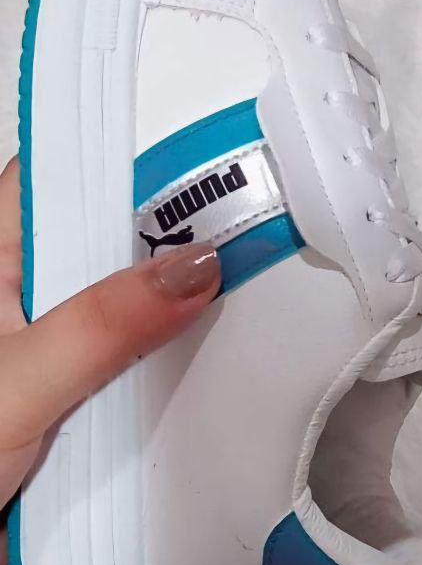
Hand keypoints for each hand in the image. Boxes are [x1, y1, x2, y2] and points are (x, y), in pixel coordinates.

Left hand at [0, 156, 219, 564]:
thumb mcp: (18, 383)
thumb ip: (102, 326)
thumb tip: (194, 266)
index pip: (60, 180)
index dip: (128, 163)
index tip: (205, 158)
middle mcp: (22, 299)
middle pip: (106, 246)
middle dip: (172, 241)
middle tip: (254, 227)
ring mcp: (51, 353)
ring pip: (127, 313)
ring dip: (175, 316)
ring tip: (252, 293)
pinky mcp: (74, 405)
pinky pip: (133, 375)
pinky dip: (168, 375)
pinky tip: (213, 371)